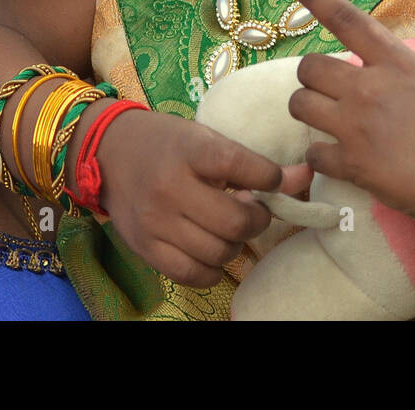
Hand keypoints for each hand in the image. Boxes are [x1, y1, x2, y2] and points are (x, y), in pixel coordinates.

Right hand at [93, 108, 295, 286]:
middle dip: (257, 219)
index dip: (270, 178)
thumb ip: (254, 163)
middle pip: (236, 221)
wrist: (108, 152)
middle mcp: (171, 187)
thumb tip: (307, 175)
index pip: (245, 168)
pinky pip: (193, 274)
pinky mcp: (145, 248)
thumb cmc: (167, 143)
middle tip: (253, 210)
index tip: (271, 180)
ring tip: (228, 227)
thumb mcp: (207, 140)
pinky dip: (213, 268)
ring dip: (236, 244)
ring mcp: (155, 221)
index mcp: (190, 150)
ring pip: (219, 252)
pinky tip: (211, 250)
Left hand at [278, 0, 414, 244]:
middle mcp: (368, 88)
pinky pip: (311, 153)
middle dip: (310, 77)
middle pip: (308, 67)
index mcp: (396, 63)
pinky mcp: (350, 164)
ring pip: (299, 105)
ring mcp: (355, 126)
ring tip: (325, 120)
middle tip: (328, 90)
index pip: (347, 19)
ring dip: (307, 111)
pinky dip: (318, 157)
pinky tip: (335, 160)